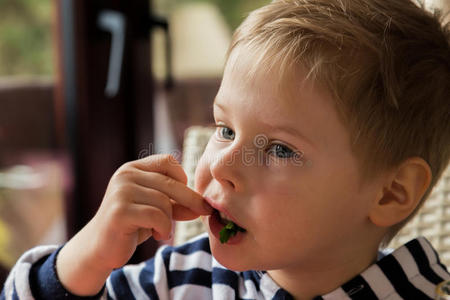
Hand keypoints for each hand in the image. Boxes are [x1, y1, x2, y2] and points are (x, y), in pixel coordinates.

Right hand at [56, 154, 211, 295]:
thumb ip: (177, 204)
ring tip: (161, 230)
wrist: (100, 247)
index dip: (182, 177)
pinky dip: (164, 228)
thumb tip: (202, 206)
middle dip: (191, 199)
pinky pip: (156, 216)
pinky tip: (158, 235)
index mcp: (133, 169)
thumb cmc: (131, 225)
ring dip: (169, 220)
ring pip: (164, 201)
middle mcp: (125, 176)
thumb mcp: (156, 209)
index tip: (186, 195)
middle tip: (203, 211)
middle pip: (170, 182)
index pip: (167, 161)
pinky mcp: (120, 212)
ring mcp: (121, 192)